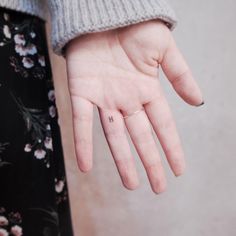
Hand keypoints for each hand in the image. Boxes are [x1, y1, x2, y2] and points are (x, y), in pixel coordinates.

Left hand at [65, 20, 202, 193]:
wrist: (105, 12)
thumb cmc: (135, 26)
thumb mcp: (164, 49)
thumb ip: (180, 75)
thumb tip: (199, 101)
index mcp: (147, 90)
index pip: (163, 125)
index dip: (171, 147)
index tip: (179, 170)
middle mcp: (127, 99)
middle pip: (141, 136)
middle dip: (150, 162)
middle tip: (159, 188)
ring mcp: (105, 98)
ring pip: (114, 136)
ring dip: (122, 160)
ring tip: (131, 184)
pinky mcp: (82, 92)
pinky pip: (82, 122)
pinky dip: (83, 143)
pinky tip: (85, 165)